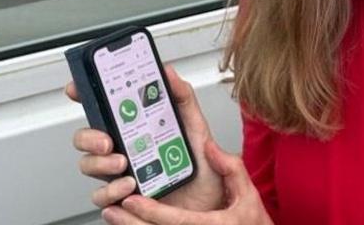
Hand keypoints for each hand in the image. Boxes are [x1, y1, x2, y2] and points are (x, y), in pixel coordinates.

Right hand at [67, 65, 224, 210]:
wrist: (210, 201)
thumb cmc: (200, 165)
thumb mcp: (195, 126)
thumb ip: (182, 96)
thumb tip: (167, 72)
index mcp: (134, 128)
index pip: (102, 109)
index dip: (84, 95)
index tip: (77, 89)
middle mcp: (122, 148)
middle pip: (86, 137)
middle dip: (89, 137)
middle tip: (107, 140)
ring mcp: (119, 173)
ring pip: (89, 165)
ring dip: (100, 164)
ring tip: (123, 164)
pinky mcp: (122, 198)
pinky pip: (102, 196)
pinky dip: (111, 191)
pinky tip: (128, 186)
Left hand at [102, 138, 272, 224]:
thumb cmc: (251, 222)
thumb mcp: (248, 192)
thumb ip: (230, 167)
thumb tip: (209, 147)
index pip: (174, 221)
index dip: (150, 212)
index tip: (132, 199)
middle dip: (130, 223)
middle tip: (112, 208)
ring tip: (113, 214)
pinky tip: (130, 223)